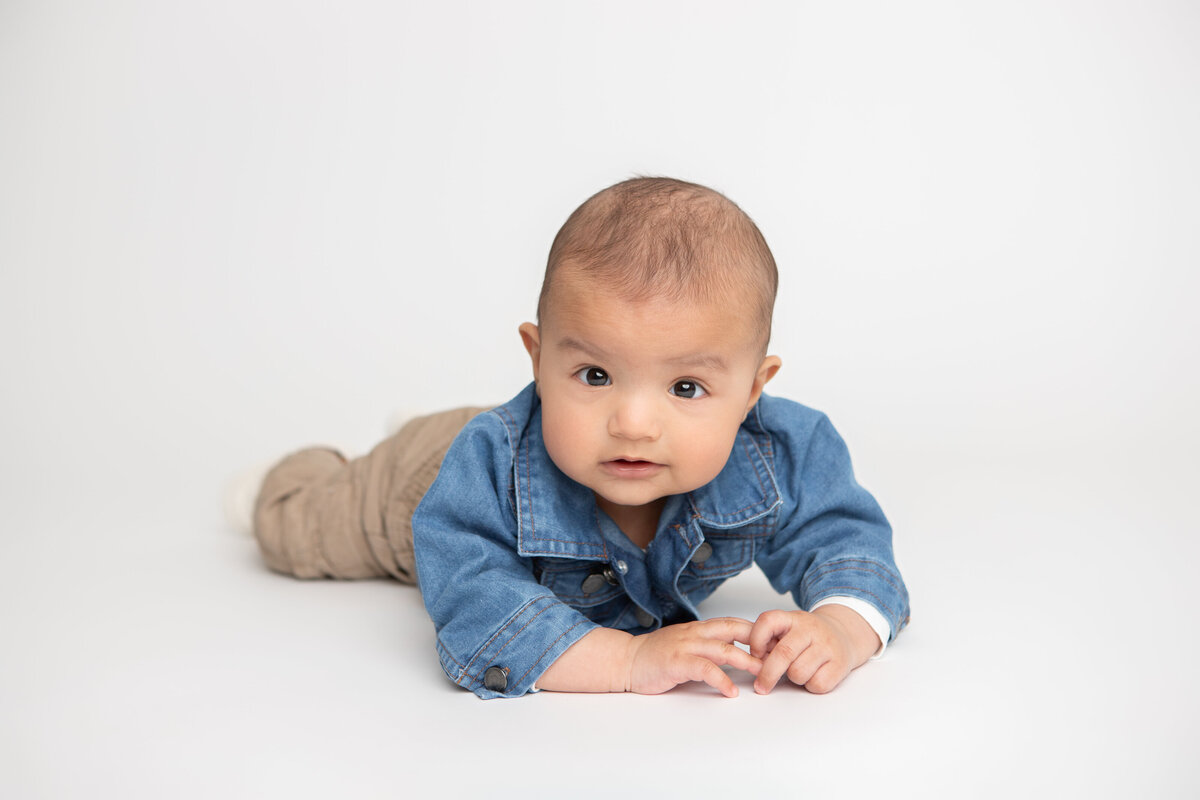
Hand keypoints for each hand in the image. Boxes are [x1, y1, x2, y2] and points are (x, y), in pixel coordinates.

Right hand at [625, 617, 761, 697]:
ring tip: (761, 673)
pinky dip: (721, 680)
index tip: (772, 643)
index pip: (732, 623)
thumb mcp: (685, 644)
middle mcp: (695, 633)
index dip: (754, 631)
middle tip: (776, 654)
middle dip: (757, 641)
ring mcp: (686, 646)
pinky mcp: (677, 662)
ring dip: (745, 661)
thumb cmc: (656, 656)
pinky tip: (731, 691)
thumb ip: (706, 645)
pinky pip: (704, 669)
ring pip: (722, 649)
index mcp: (698, 628)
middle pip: (733, 629)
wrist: (627, 660)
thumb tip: (735, 653)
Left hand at [748, 606, 880, 694]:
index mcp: (792, 618)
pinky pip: (816, 684)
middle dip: (768, 674)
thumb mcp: (788, 629)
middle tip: (760, 686)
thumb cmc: (808, 636)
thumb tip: (751, 661)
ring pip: (798, 672)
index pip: (767, 621)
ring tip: (799, 670)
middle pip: (783, 653)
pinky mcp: (840, 664)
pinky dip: (810, 685)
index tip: (755, 655)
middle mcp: (810, 629)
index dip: (756, 640)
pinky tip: (814, 675)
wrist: (844, 634)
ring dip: (793, 679)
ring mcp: (827, 645)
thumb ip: (769, 640)